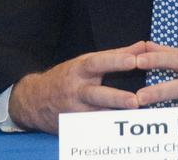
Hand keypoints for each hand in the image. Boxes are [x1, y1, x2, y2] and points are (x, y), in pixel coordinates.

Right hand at [10, 41, 149, 133]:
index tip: (133, 60)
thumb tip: (143, 45)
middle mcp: (76, 90)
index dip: (115, 61)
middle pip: (96, 94)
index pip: (97, 63)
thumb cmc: (67, 77)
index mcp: (79, 69)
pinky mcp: (74, 126)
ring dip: (114, 118)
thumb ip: (116, 55)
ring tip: (131, 121)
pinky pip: (91, 130)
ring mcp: (74, 110)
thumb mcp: (86, 62)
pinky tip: (119, 133)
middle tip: (135, 100)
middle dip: (116, 97)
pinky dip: (105, 130)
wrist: (34, 100)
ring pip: (95, 116)